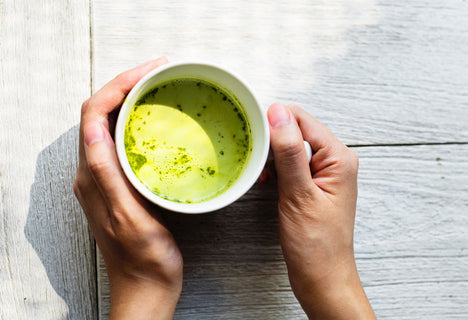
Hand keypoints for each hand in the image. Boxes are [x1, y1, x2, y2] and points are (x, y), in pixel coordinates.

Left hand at [74, 57, 182, 319]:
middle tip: (159, 71)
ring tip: (160, 86)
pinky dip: (140, 120)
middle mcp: (93, 171)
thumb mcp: (128, 218)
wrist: (146, 284)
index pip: (94, 113)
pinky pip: (124, 139)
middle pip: (100, 112)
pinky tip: (159, 119)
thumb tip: (94, 129)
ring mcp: (106, 176)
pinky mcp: (120, 182)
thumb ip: (107, 175)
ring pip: (112, 123)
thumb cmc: (143, 258)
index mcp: (92, 175)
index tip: (150, 71)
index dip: (118, 85)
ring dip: (132, 99)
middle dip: (126, 84)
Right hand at [267, 103, 374, 318]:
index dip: (275, 121)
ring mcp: (323, 173)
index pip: (302, 119)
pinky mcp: (312, 185)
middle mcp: (334, 161)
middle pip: (296, 130)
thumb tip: (278, 113)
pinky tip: (266, 180)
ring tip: (261, 174)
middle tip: (254, 158)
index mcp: (339, 158)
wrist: (322, 278)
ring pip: (291, 147)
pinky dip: (275, 169)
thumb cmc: (316, 244)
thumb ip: (289, 152)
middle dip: (272, 140)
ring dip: (272, 156)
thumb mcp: (299, 194)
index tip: (251, 131)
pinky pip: (291, 164)